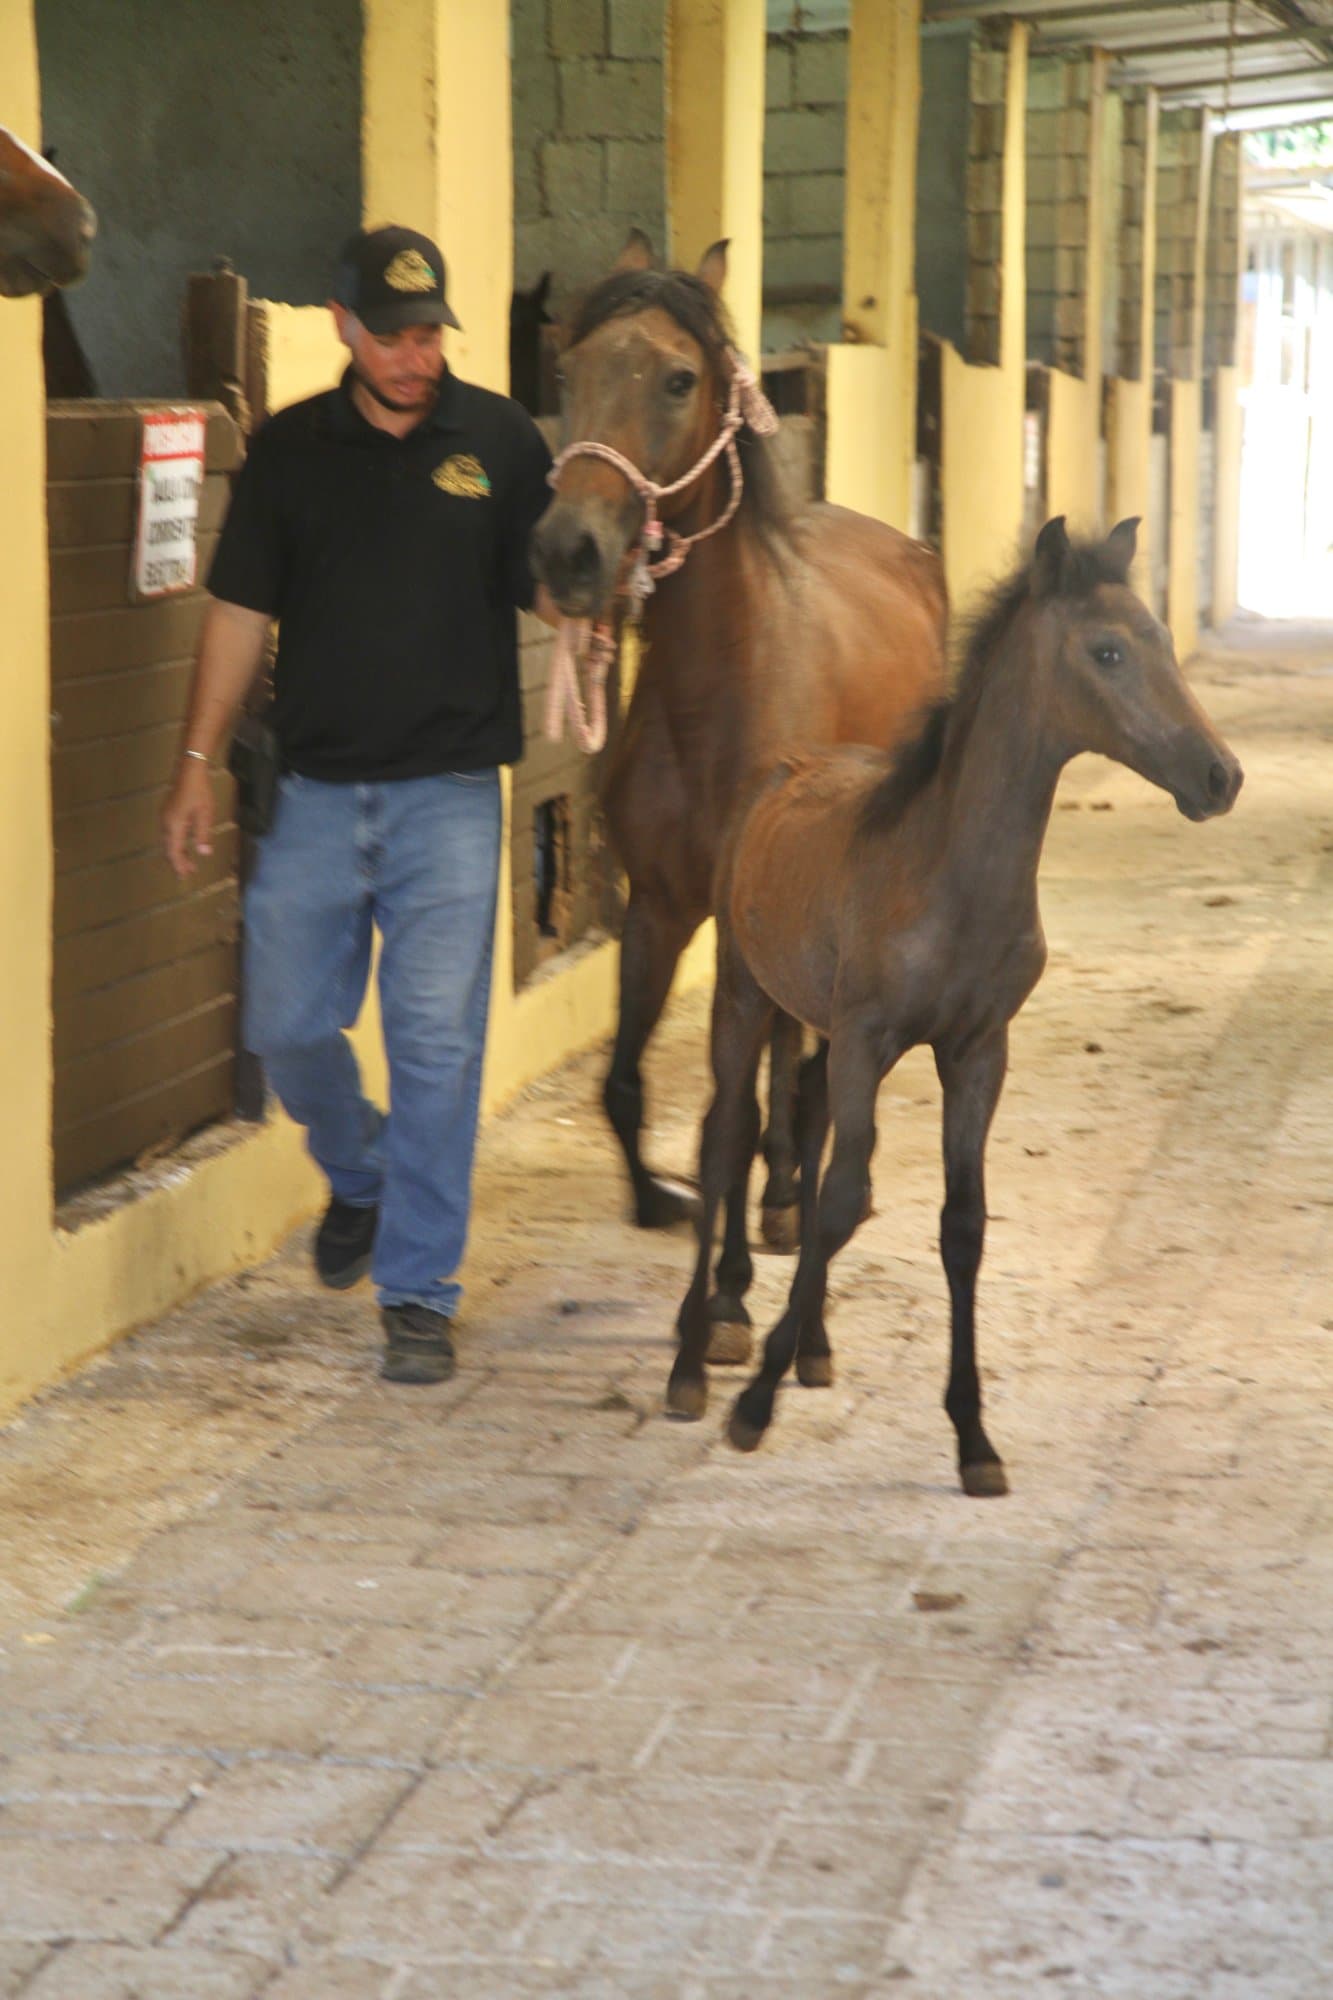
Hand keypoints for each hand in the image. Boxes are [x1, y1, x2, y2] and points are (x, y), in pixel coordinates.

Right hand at [161, 760, 214, 878]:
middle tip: (187, 873)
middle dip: (177, 861)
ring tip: (188, 862)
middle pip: (169, 848)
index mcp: (174, 825)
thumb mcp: (205, 814)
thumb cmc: (199, 792)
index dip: (179, 864)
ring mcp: (165, 817)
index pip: (175, 851)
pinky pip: (169, 833)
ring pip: (168, 841)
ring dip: (177, 852)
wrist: (190, 771)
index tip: (185, 876)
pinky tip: (184, 844)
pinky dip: (175, 843)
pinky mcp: (168, 812)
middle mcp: (166, 823)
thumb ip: (203, 834)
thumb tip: (204, 853)